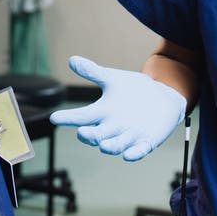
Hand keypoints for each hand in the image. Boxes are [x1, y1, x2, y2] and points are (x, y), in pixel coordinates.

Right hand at [49, 55, 185, 161]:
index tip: (55, 117)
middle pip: (97, 135)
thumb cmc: (132, 90)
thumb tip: (72, 60)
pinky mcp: (146, 142)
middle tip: (83, 133)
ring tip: (104, 145)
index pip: (82, 116)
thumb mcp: (113, 79)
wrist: (161, 98)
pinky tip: (129, 155)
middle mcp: (112, 127)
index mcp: (102, 112)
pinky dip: (133, 153)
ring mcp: (129, 136)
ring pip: (116, 145)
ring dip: (110, 146)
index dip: (68, 117)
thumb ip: (93, 72)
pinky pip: (138, 151)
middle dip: (90, 136)